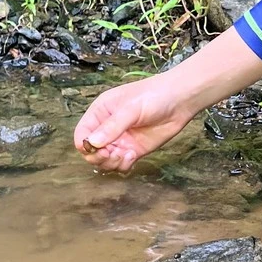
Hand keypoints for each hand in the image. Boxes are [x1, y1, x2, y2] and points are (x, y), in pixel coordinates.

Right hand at [74, 76, 191, 172]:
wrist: (180, 101)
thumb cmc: (153, 96)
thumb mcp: (130, 109)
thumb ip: (112, 127)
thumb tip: (92, 143)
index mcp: (100, 113)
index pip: (82, 133)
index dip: (85, 144)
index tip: (96, 148)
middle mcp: (107, 128)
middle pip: (91, 151)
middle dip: (98, 157)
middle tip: (112, 154)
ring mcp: (120, 140)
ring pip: (105, 160)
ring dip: (111, 163)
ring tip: (125, 155)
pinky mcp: (134, 150)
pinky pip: (120, 164)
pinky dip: (123, 165)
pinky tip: (132, 155)